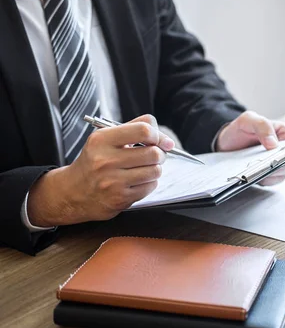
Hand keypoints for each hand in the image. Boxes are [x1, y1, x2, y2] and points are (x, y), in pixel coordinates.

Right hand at [28, 115, 173, 225]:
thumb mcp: (106, 138)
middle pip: (153, 153)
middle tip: (152, 155)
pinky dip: (149, 183)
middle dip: (159, 154)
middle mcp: (105, 160)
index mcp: (102, 140)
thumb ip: (135, 129)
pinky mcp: (120, 198)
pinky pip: (150, 186)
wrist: (73, 192)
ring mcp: (113, 181)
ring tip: (143, 168)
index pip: (143, 130)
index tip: (158, 140)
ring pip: (155, 171)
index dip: (157, 135)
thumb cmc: (95, 161)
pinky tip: (136, 181)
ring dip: (155, 169)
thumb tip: (167, 141)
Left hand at [215, 111, 284, 185]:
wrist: (226, 144)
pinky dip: (263, 179)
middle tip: (268, 163)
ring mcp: (279, 163)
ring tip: (257, 170)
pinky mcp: (270, 174)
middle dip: (281, 162)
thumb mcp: (248, 120)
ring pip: (283, 172)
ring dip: (271, 173)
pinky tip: (254, 176)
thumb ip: (262, 125)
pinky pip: (272, 180)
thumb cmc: (240, 129)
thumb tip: (274, 144)